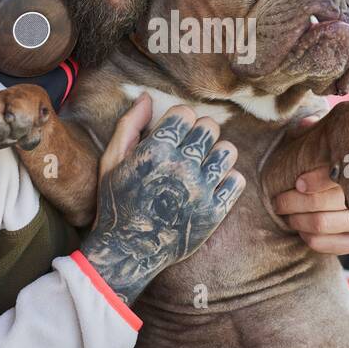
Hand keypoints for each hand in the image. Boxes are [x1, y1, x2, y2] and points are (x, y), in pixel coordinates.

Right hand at [80, 94, 244, 303]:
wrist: (128, 251)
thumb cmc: (117, 202)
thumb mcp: (112, 162)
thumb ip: (129, 126)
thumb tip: (147, 96)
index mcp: (155, 152)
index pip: (186, 113)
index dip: (180, 120)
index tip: (174, 133)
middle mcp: (181, 168)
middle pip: (210, 127)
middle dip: (199, 133)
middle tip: (188, 149)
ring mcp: (201, 191)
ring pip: (228, 151)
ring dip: (216, 154)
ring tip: (202, 165)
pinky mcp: (214, 213)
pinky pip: (237, 180)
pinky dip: (227, 179)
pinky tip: (211, 185)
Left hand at [272, 115, 348, 255]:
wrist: (346, 187)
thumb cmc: (325, 160)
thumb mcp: (322, 140)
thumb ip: (312, 133)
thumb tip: (303, 124)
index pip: (343, 175)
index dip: (318, 180)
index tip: (297, 183)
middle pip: (328, 202)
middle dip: (295, 202)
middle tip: (278, 200)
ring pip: (323, 223)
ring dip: (298, 219)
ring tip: (285, 213)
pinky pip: (335, 245)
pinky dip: (313, 239)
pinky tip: (301, 231)